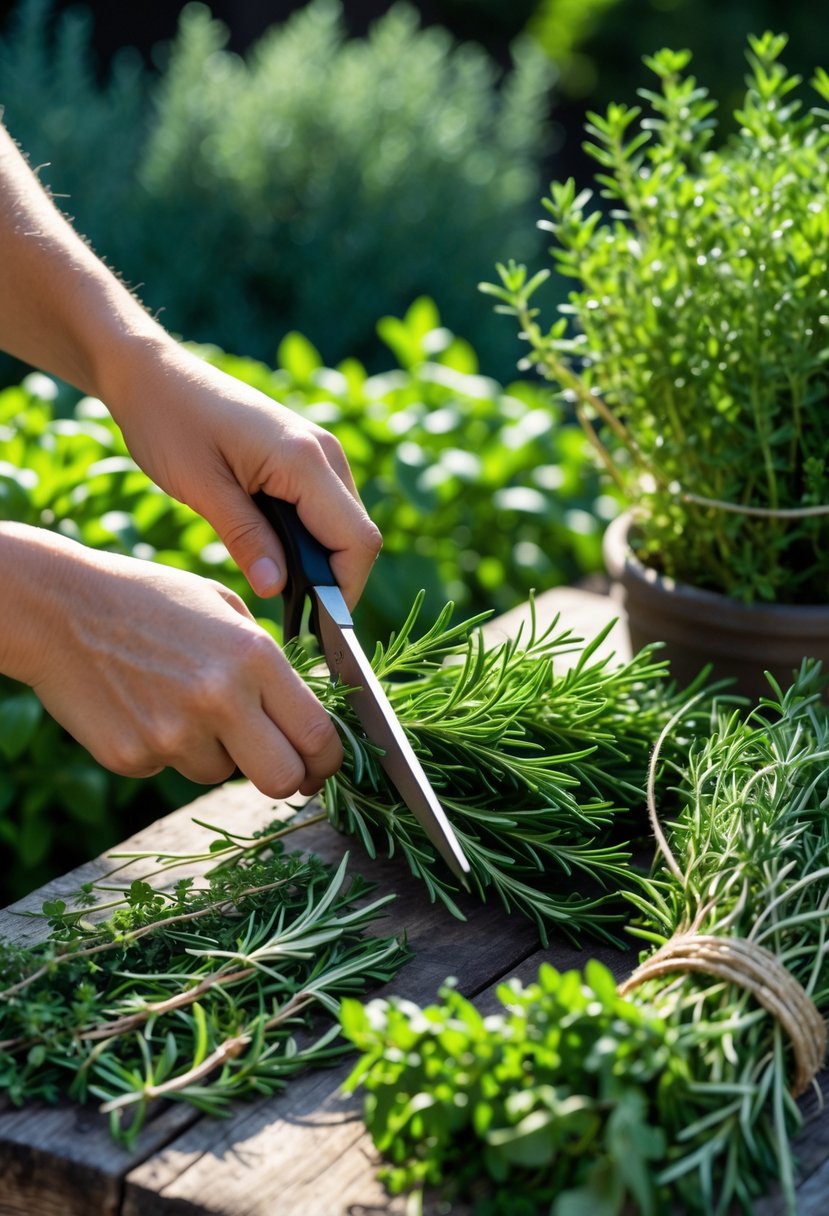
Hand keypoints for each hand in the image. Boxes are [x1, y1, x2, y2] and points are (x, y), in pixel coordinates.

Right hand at [1, 525, 341, 795]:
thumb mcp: (223, 608)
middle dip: (289, 779)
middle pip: (282, 779)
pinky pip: (171, 767)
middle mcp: (220, 700)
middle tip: (279, 767)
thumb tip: (304, 712)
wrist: (59, 608)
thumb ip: (268, 661)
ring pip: (221, 773)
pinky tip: (144, 704)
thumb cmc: (150, 600)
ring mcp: (173, 734)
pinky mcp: (133, 757)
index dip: (328, 759)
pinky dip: (166, 748)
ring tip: (180, 700)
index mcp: (253, 658)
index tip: (324, 765)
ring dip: (215, 751)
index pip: (316, 733)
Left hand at [103, 338, 381, 607]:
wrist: (150, 372)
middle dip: (333, 581)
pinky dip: (310, 540)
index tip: (311, 625)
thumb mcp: (200, 488)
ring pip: (344, 525)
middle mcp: (324, 452)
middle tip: (289, 616)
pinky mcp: (305, 455)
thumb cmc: (167, 422)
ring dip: (320, 561)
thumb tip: (279, 590)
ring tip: (275, 585)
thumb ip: (245, 538)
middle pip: (357, 536)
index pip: (356, 541)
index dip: (343, 590)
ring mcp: (319, 451)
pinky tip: (272, 554)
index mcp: (304, 459)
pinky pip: (326, 509)